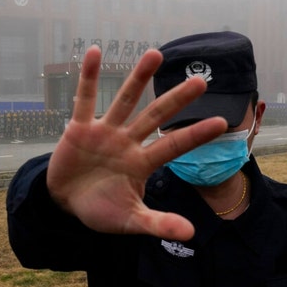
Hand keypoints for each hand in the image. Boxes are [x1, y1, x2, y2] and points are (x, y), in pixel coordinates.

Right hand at [46, 46, 226, 240]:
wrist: (65, 203)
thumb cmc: (100, 210)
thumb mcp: (129, 221)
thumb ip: (157, 224)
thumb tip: (191, 234)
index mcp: (142, 163)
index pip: (173, 146)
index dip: (195, 135)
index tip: (221, 122)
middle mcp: (128, 142)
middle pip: (156, 116)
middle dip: (177, 100)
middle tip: (201, 81)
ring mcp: (105, 132)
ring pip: (124, 101)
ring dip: (139, 78)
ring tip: (155, 54)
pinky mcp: (80, 128)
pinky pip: (84, 99)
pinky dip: (87, 76)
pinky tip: (93, 52)